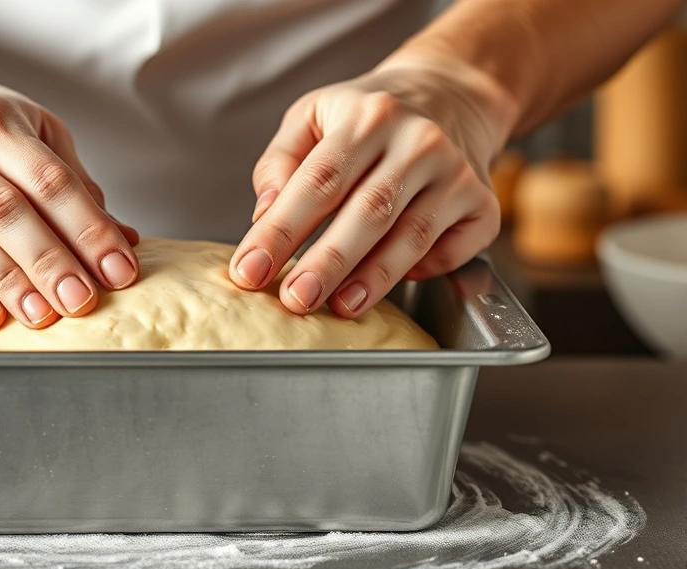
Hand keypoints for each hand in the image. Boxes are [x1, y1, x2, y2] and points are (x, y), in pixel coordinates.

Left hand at [230, 57, 514, 317]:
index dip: (282, 229)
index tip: (250, 269)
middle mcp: (418, 141)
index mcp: (367, 116)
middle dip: (328, 262)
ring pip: (413, 235)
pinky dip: (423, 271)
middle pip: (368, 211)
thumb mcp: (313, 114)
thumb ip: (279, 161)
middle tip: (294, 300)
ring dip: (374, 278)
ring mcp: (456, 173)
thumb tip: (264, 214)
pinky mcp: (483, 203)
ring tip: (339, 307)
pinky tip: (390, 284)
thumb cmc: (367, 116)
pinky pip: (451, 249)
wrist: (451, 95)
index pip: (318, 180)